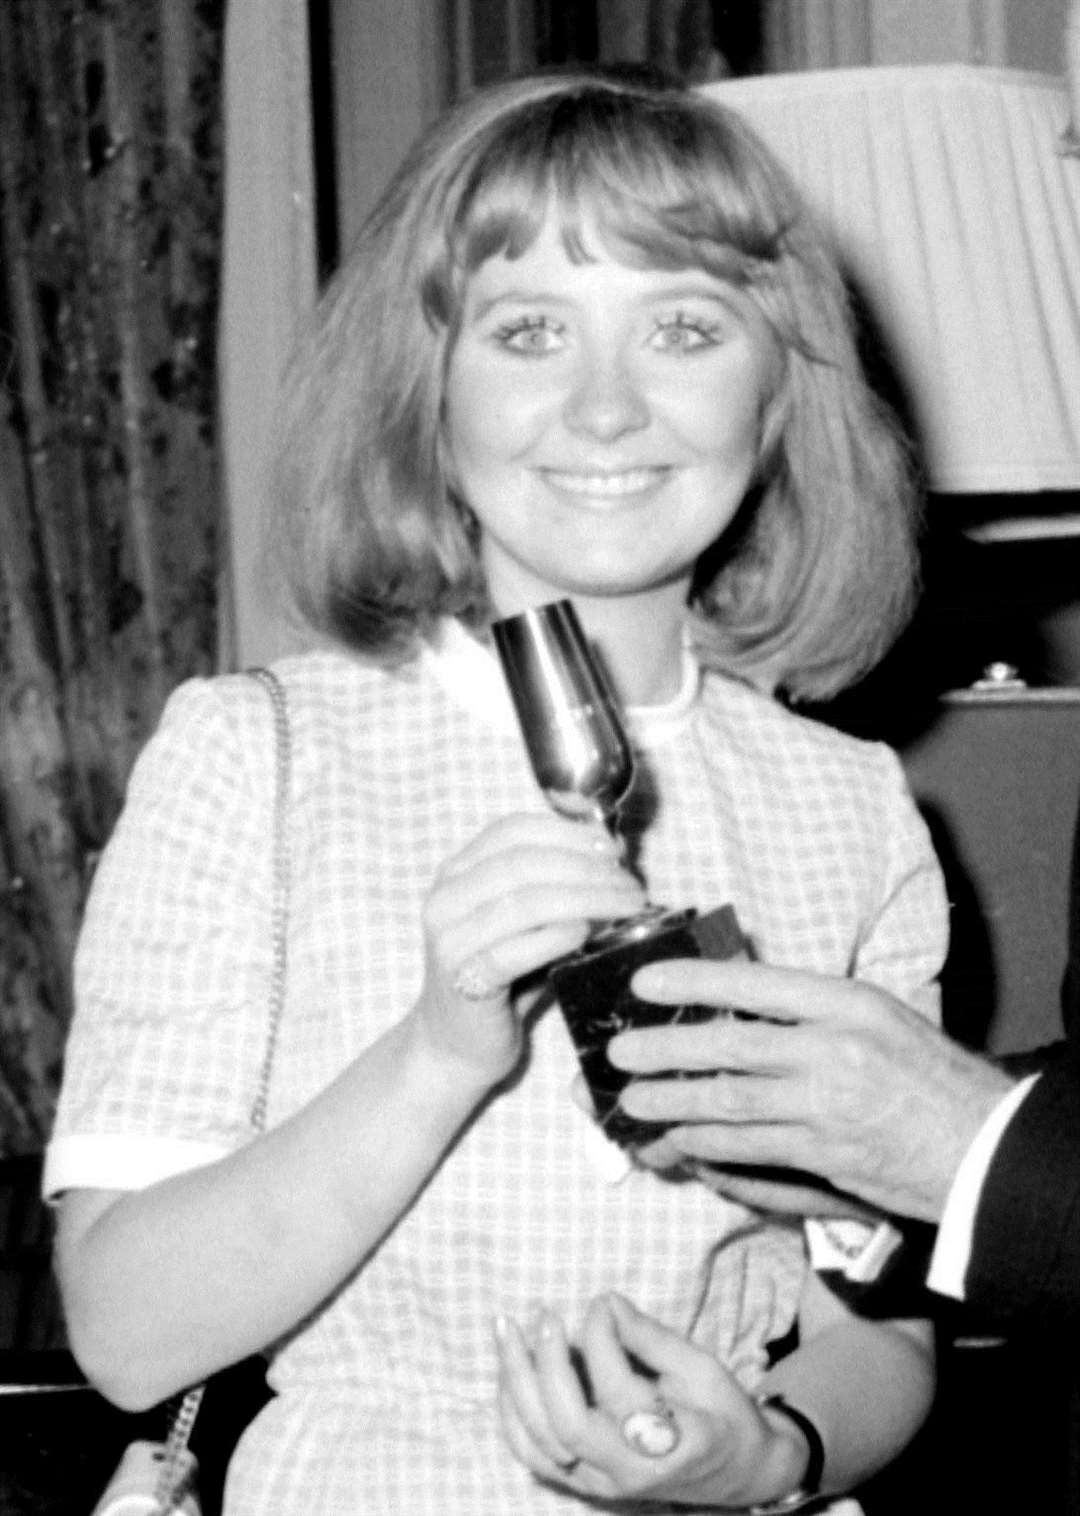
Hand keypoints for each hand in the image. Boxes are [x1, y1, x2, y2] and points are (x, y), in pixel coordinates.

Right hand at [414, 813, 644, 1083]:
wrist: (457, 1044)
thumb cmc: (503, 976)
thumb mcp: (529, 920)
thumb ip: (560, 884)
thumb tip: (617, 851)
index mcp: (457, 872)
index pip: (513, 830)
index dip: (568, 832)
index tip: (614, 848)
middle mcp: (446, 899)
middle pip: (523, 863)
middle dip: (587, 869)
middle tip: (632, 884)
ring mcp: (450, 940)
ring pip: (524, 903)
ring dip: (586, 900)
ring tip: (626, 907)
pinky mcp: (463, 981)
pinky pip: (514, 952)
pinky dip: (555, 938)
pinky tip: (586, 934)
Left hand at [494, 1292, 807, 1506]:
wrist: (736, 1471)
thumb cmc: (722, 1413)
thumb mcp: (701, 1367)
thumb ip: (650, 1338)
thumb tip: (605, 1302)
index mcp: (669, 1444)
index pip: (616, 1390)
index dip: (600, 1338)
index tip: (600, 1303)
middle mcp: (628, 1474)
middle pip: (566, 1426)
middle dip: (545, 1364)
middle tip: (544, 1314)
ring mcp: (600, 1485)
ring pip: (539, 1442)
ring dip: (516, 1383)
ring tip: (507, 1331)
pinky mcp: (583, 1483)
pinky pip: (532, 1453)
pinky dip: (512, 1413)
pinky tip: (508, 1372)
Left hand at [608, 960, 1015, 1221]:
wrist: (979, 1144)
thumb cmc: (924, 1072)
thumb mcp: (876, 1017)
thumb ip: (809, 1010)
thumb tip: (733, 1003)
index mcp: (847, 1004)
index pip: (757, 984)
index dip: (695, 982)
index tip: (646, 982)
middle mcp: (835, 1052)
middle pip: (732, 1048)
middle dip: (667, 1050)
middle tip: (619, 1053)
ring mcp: (828, 1109)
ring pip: (732, 1106)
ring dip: (674, 1106)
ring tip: (631, 1104)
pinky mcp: (825, 1158)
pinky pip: (751, 1152)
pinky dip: (709, 1147)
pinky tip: (678, 1143)